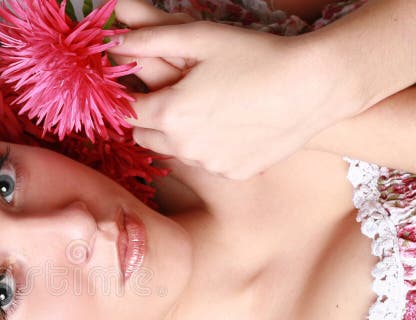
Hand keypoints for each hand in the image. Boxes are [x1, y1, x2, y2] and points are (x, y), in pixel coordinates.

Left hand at [110, 0, 350, 180]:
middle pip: (144, 136)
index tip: (139, 86)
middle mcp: (183, 147)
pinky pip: (207, 163)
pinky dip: (210, 148)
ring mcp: (209, 165)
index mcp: (169, 113)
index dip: (129, 98)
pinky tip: (233, 125)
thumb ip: (149, 39)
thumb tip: (113, 41)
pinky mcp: (232, 173)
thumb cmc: (256, 54)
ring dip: (179, 134)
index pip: (126, 112)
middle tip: (173, 95)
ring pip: (175, 152)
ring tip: (207, 108)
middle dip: (151, 118)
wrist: (315, 86)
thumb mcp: (200, 37)